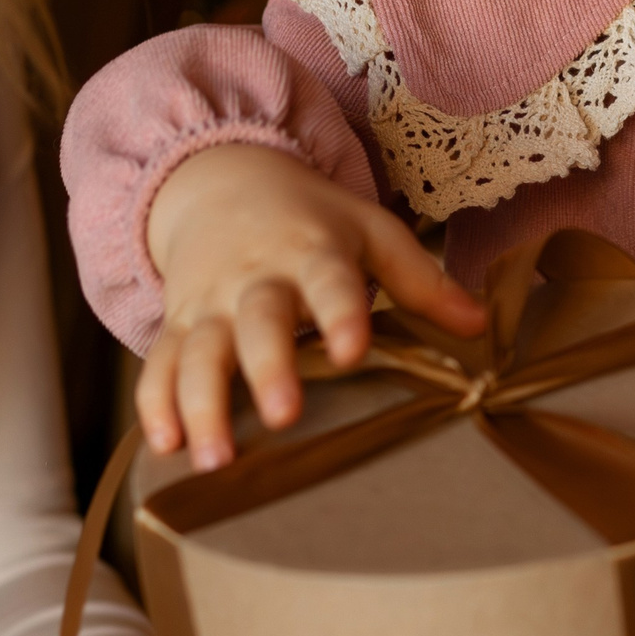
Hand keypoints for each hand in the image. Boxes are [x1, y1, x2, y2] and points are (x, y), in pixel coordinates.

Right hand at [142, 144, 484, 469]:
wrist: (220, 178)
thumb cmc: (310, 218)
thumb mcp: (369, 231)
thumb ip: (421, 279)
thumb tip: (480, 325)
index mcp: (312, 251)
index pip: (330, 281)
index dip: (341, 314)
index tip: (352, 350)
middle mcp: (256, 277)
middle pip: (258, 320)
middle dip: (268, 366)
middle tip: (283, 415)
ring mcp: (210, 303)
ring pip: (199, 352)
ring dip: (201, 403)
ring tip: (214, 457)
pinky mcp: (178, 324)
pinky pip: (159, 364)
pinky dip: (154, 404)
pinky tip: (163, 447)